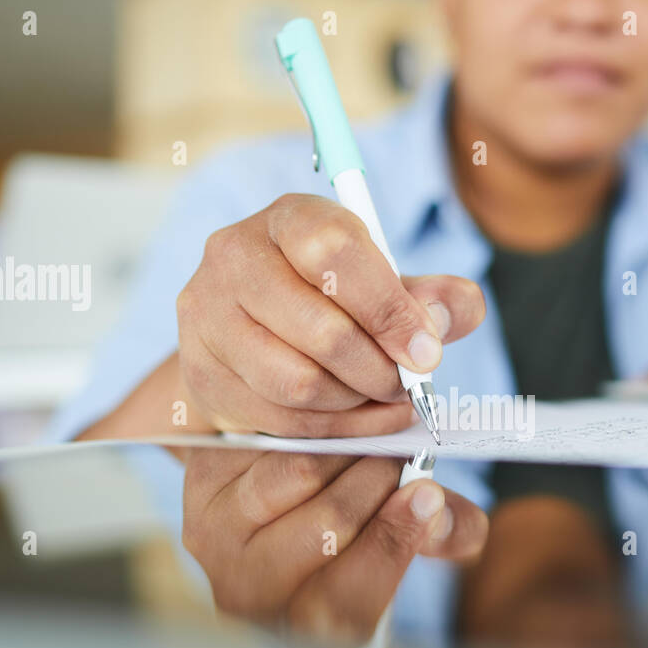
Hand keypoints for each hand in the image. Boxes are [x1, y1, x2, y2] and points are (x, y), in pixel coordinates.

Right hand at [176, 194, 485, 436]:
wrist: (257, 333)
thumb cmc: (334, 302)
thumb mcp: (389, 286)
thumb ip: (434, 298)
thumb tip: (448, 317)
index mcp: (290, 218)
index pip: (335, 252)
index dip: (389, 309)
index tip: (426, 353)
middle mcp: (234, 255)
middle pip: (321, 330)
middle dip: (379, 371)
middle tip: (406, 387)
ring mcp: (206, 313)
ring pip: (298, 383)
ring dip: (354, 405)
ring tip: (379, 400)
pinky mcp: (199, 370)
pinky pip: (278, 418)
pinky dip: (328, 429)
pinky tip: (352, 421)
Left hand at [181, 449, 487, 644]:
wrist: (273, 521)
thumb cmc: (356, 542)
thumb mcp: (409, 549)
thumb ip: (445, 534)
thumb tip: (438, 510)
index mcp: (307, 634)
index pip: (351, 597)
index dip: (395, 540)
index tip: (428, 494)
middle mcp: (252, 600)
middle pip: (328, 524)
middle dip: (378, 477)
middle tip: (404, 451)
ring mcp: (216, 543)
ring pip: (295, 474)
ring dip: (343, 445)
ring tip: (368, 437)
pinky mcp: (197, 487)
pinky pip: (264, 440)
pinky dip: (304, 427)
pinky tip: (326, 429)